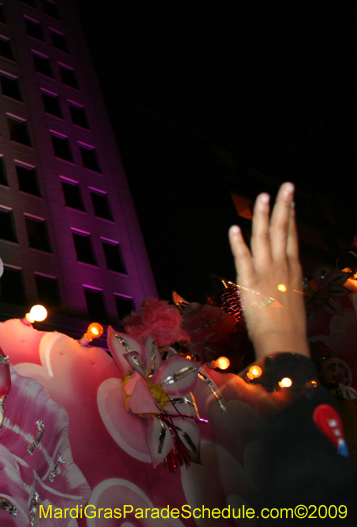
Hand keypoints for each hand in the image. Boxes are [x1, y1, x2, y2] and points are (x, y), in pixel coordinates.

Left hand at [228, 183, 307, 359]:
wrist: (285, 342)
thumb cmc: (288, 326)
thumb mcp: (292, 298)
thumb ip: (285, 283)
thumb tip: (280, 278)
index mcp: (293, 270)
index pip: (291, 237)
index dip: (290, 217)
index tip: (290, 201)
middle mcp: (282, 267)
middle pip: (283, 230)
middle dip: (283, 206)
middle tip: (285, 186)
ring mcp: (266, 273)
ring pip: (264, 238)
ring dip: (261, 216)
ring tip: (261, 197)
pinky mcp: (250, 282)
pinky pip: (243, 258)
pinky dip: (238, 243)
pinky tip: (234, 228)